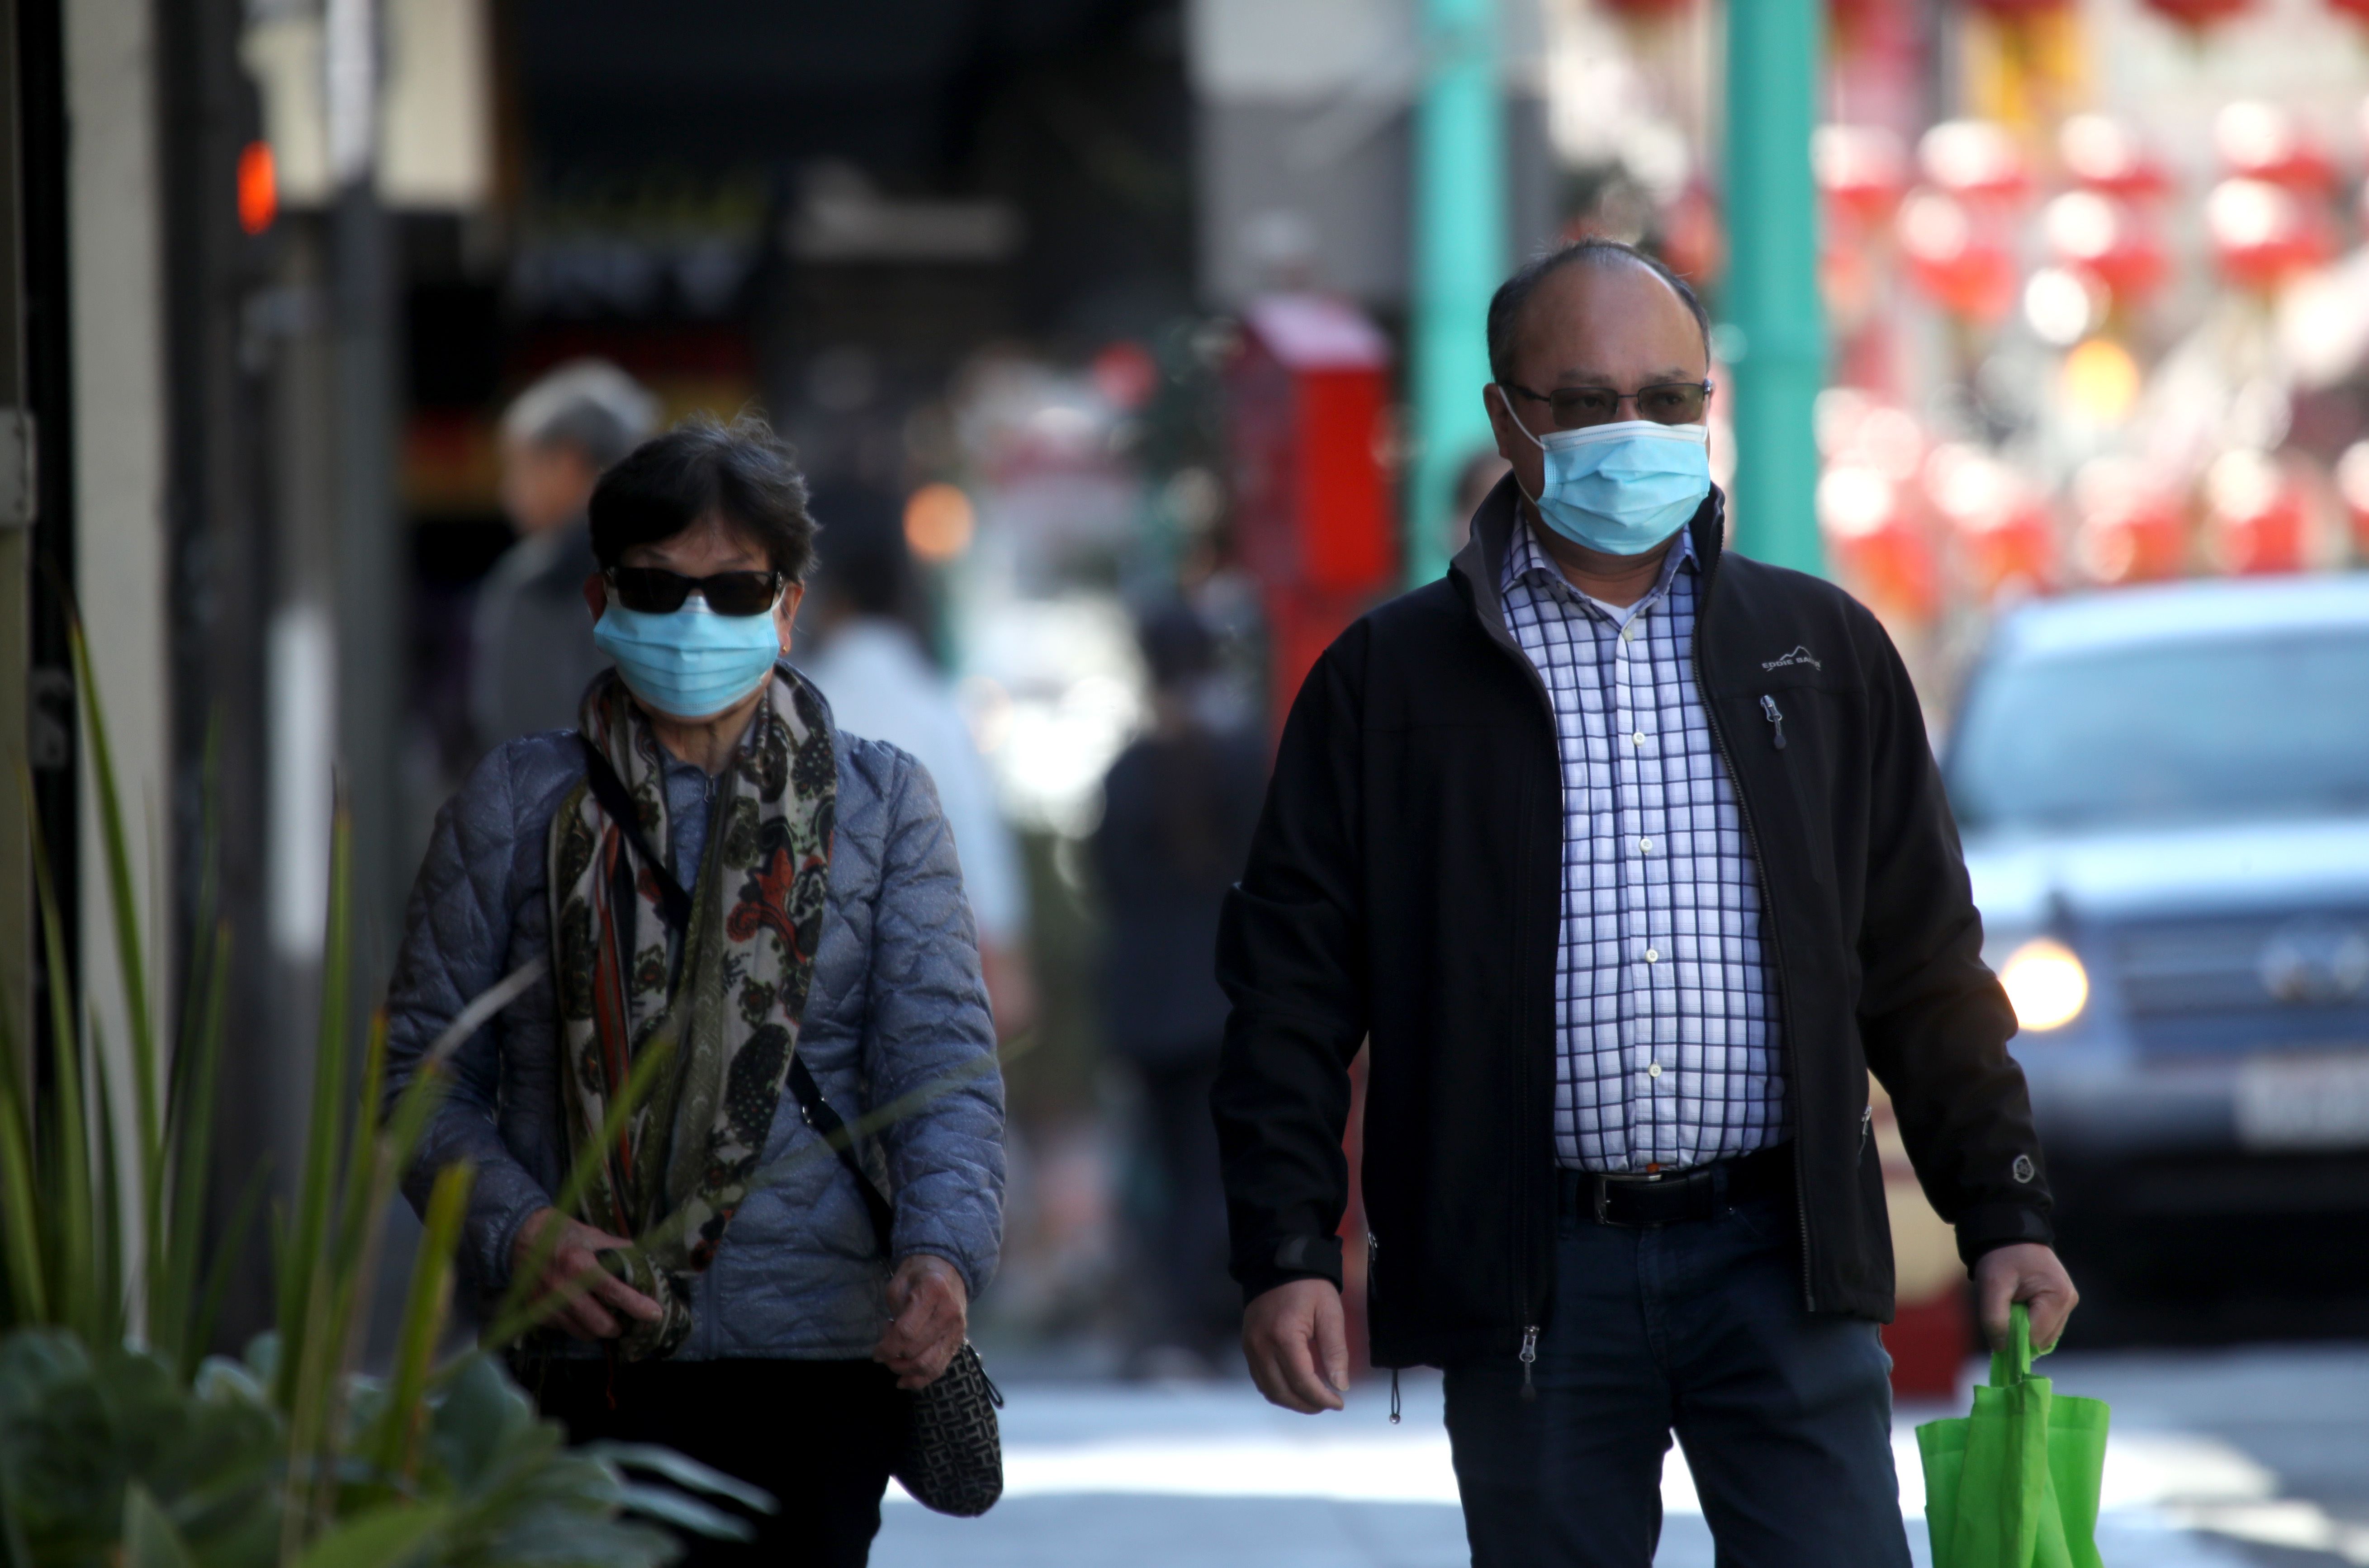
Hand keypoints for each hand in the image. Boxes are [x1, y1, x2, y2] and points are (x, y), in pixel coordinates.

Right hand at [511, 1207, 664, 1340]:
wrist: (522, 1238)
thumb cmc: (564, 1235)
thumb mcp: (594, 1235)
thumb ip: (620, 1252)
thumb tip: (648, 1263)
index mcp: (579, 1266)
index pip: (614, 1293)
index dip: (637, 1306)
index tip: (655, 1314)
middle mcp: (562, 1290)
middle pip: (600, 1324)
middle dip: (617, 1326)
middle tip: (625, 1320)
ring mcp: (547, 1305)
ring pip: (583, 1333)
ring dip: (599, 1329)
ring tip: (605, 1317)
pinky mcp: (537, 1314)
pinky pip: (566, 1329)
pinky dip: (578, 1325)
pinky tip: (581, 1310)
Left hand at [874, 1254, 968, 1389]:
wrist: (948, 1270)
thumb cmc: (917, 1276)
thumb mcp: (898, 1285)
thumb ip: (895, 1313)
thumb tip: (891, 1343)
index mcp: (933, 1292)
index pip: (906, 1332)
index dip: (887, 1348)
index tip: (876, 1354)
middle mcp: (949, 1313)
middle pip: (916, 1350)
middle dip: (894, 1357)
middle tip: (885, 1348)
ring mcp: (957, 1329)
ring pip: (929, 1365)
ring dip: (905, 1370)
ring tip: (894, 1362)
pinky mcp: (959, 1341)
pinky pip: (940, 1368)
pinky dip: (921, 1380)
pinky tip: (904, 1381)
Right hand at [1242, 1278, 1347, 1413]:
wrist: (1278, 1263)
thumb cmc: (1309, 1286)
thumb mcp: (1330, 1313)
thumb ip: (1335, 1351)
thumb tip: (1340, 1386)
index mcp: (1284, 1337)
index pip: (1303, 1381)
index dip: (1322, 1398)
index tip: (1339, 1403)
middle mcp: (1261, 1346)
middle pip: (1283, 1392)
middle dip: (1307, 1405)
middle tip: (1327, 1404)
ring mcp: (1250, 1347)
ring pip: (1268, 1390)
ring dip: (1291, 1401)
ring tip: (1313, 1400)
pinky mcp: (1247, 1345)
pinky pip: (1260, 1378)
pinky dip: (1277, 1389)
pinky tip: (1294, 1387)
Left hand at [1974, 1242, 2078, 1353]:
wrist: (2011, 1234)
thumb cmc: (2002, 1256)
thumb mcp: (1991, 1284)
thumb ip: (1994, 1318)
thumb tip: (2001, 1348)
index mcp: (2057, 1297)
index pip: (2035, 1338)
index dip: (2013, 1339)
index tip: (1996, 1330)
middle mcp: (2068, 1302)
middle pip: (2041, 1340)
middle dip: (2018, 1333)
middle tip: (2002, 1311)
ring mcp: (2067, 1303)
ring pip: (2043, 1336)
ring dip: (2023, 1328)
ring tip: (2010, 1304)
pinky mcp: (2061, 1302)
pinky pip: (2045, 1326)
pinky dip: (2029, 1323)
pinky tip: (2017, 1306)